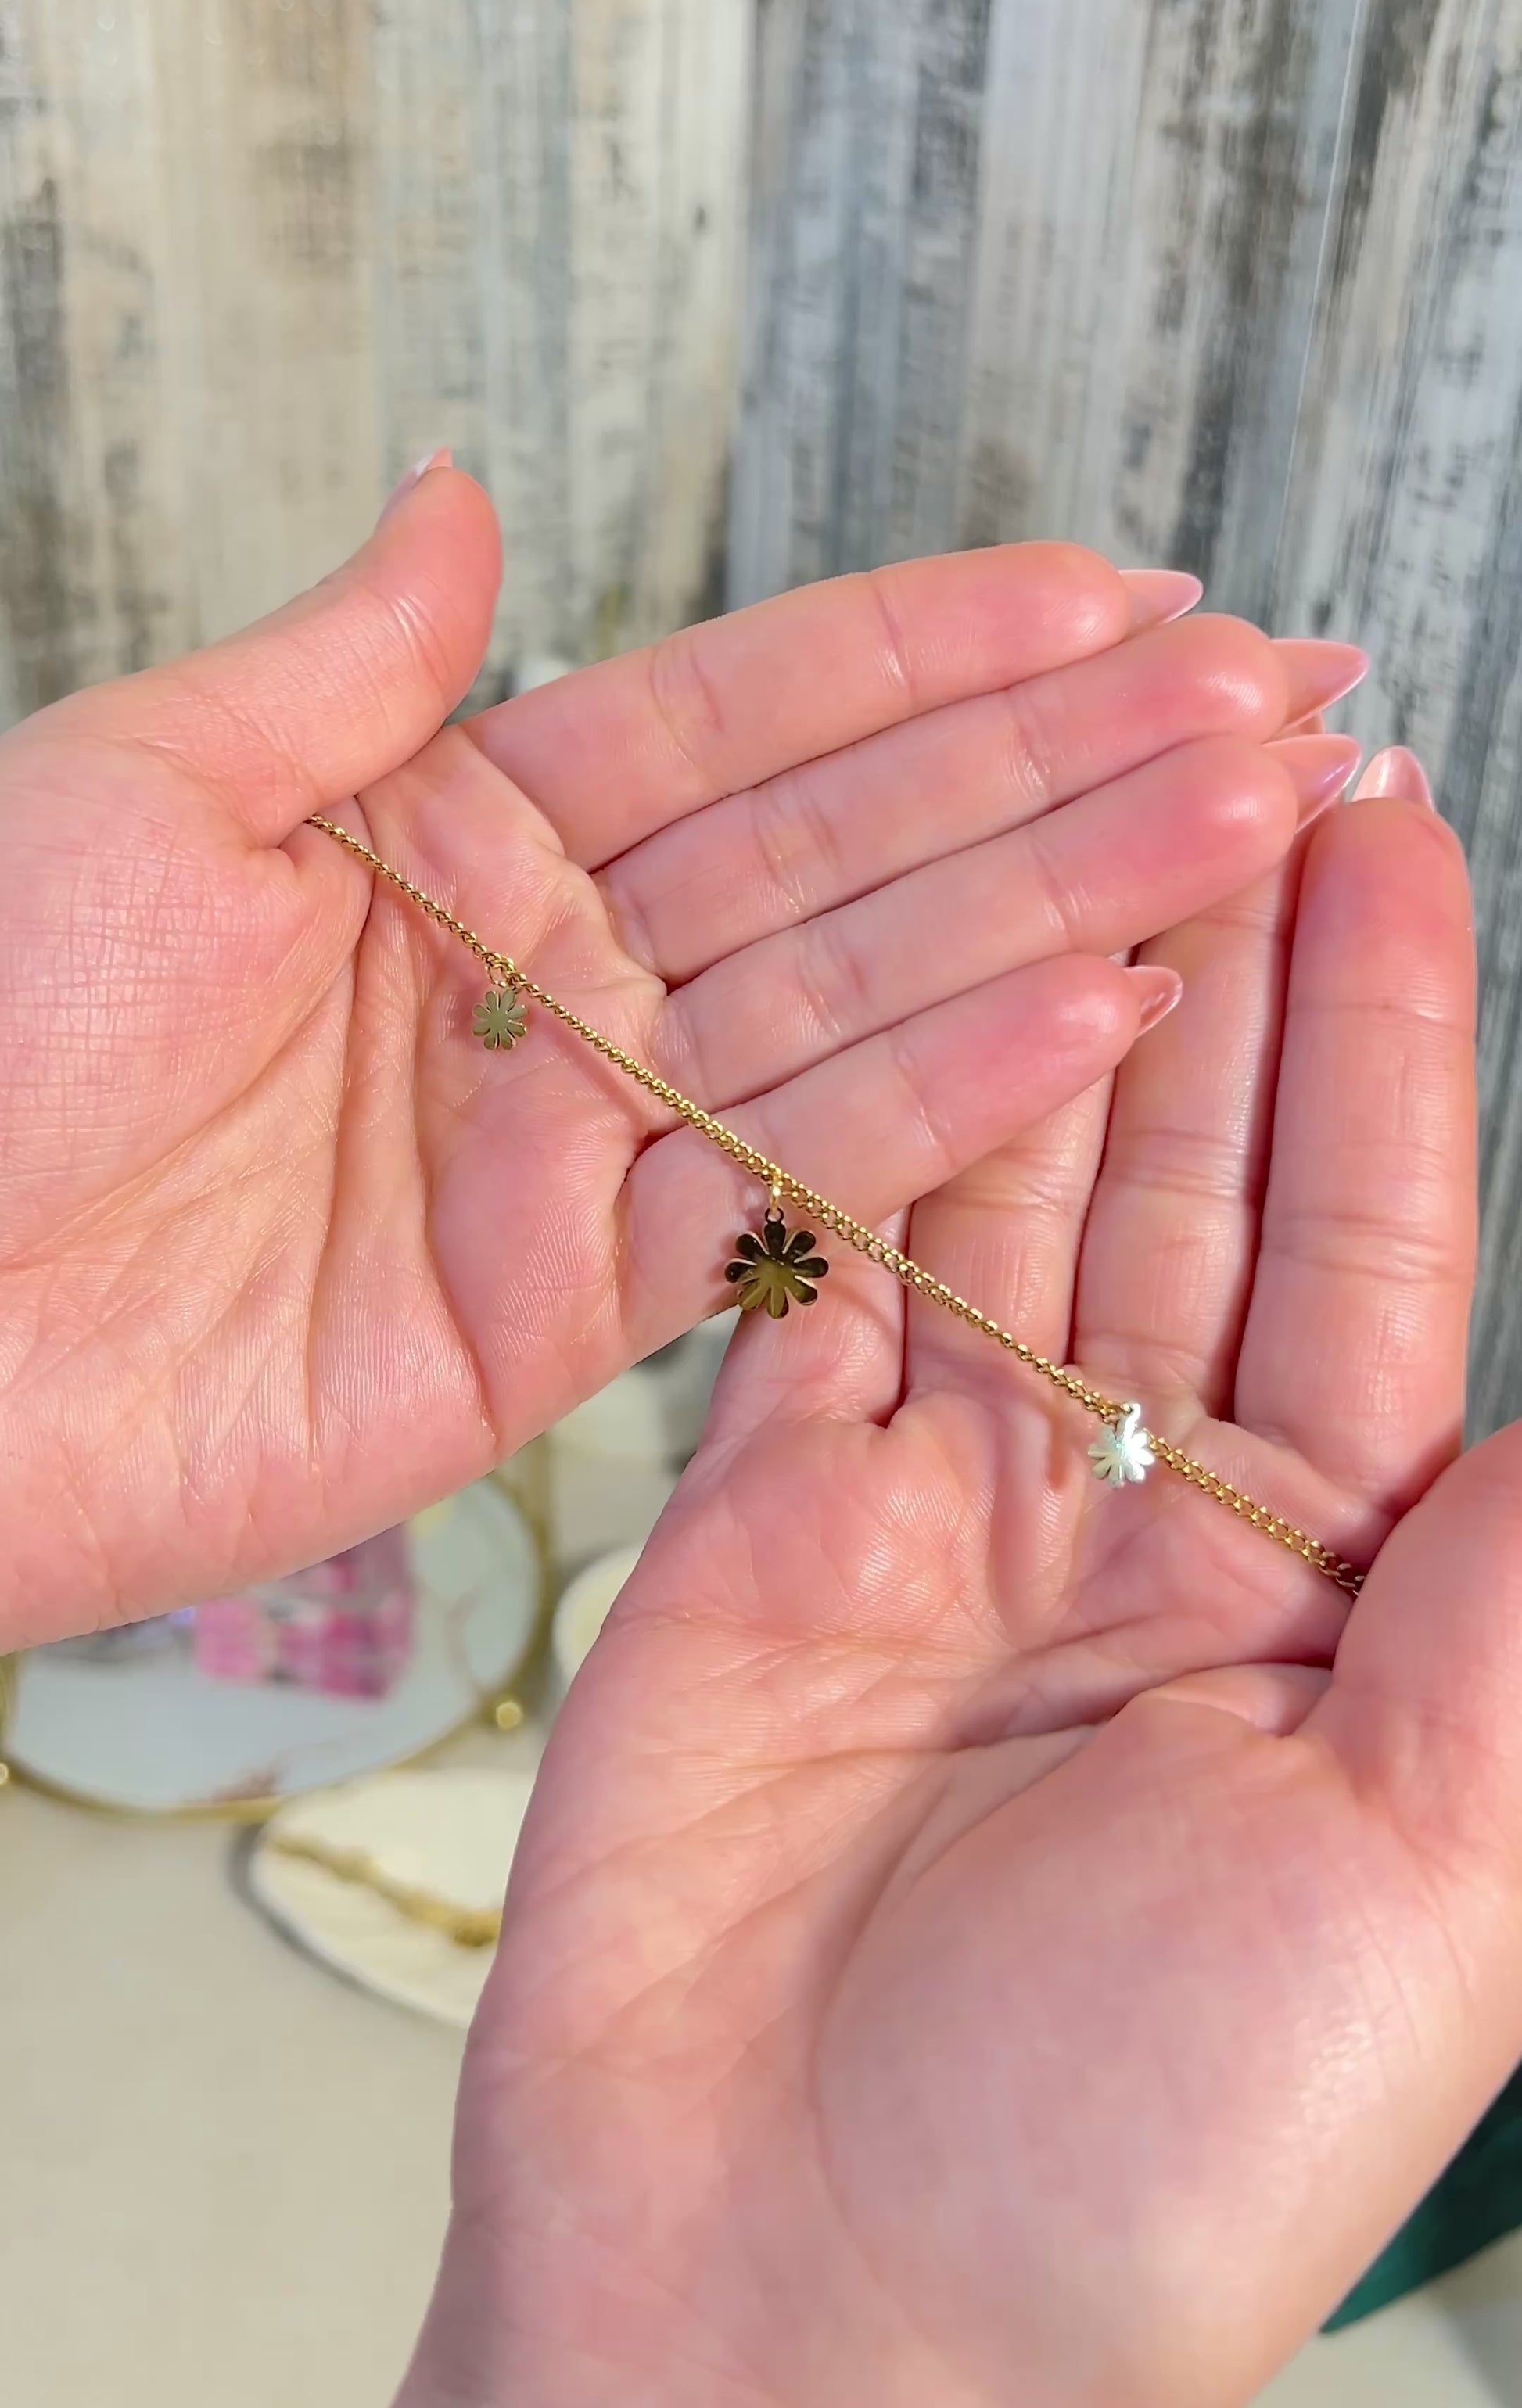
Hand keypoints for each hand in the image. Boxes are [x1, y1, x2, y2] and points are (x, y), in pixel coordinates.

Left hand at [0, 463, 1355, 1642]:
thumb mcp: (145, 787)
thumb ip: (348, 666)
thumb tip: (457, 490)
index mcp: (453, 836)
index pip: (735, 720)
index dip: (922, 654)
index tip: (1103, 594)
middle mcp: (547, 982)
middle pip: (841, 857)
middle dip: (1054, 770)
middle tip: (1258, 699)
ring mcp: (575, 1148)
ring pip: (857, 1011)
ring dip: (1055, 912)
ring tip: (1242, 822)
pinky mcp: (573, 1320)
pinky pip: (788, 1193)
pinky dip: (944, 1109)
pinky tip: (1096, 1011)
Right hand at [405, 757, 1503, 2407]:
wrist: (790, 2308)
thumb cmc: (1135, 2160)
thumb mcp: (1425, 1890)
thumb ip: (1519, 1626)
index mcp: (1323, 1602)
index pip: (1369, 1252)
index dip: (1385, 1040)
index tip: (1389, 832)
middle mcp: (1135, 1526)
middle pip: (1188, 1178)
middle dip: (1221, 963)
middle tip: (1238, 740)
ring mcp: (938, 1511)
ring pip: (1002, 1190)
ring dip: (1046, 1001)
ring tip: (1080, 801)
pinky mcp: (756, 1528)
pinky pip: (807, 1283)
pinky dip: (847, 1131)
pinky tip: (891, 986)